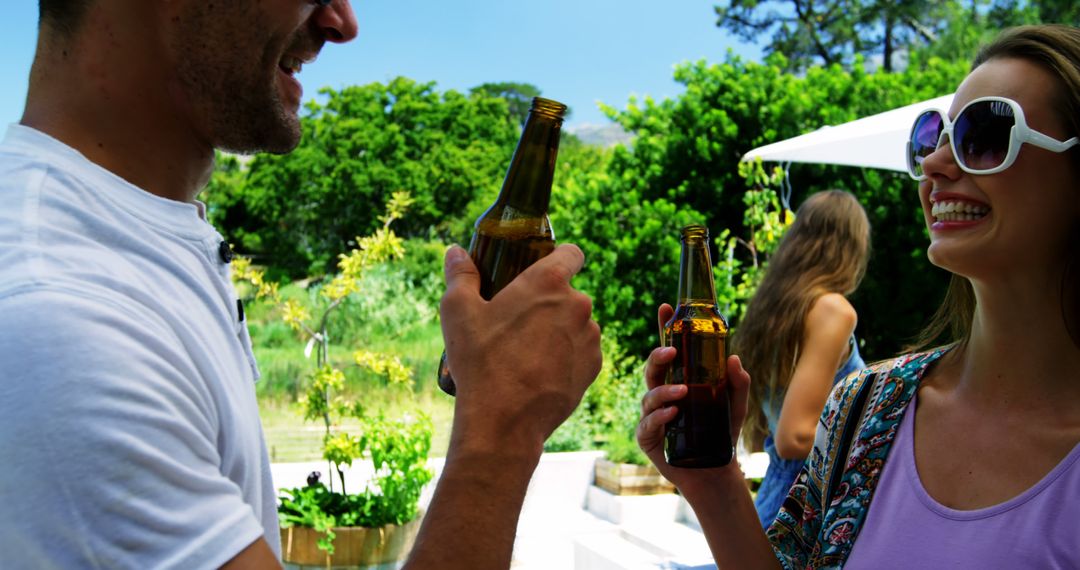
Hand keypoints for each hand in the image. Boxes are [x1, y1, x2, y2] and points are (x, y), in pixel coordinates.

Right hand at [439, 244, 602, 456]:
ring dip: (559, 330)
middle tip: (517, 321)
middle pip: (568, 293)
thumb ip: (460, 274)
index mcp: (549, 282)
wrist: (505, 421)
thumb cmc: (480, 361)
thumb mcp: (458, 311)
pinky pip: (581, 351)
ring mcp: (590, 338)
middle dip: (548, 302)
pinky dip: (566, 356)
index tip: (540, 271)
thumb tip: (456, 252)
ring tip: (526, 351)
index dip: (558, 258)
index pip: (571, 253)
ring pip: (576, 323)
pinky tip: (539, 371)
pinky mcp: (593, 367)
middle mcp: (578, 305)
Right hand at [636, 303, 751, 492]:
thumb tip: (733, 358)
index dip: (664, 328)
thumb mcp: (736, 406)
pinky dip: (659, 416)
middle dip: (658, 356)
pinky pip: (648, 423)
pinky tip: (673, 413)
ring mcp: (652, 415)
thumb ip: (738, 383)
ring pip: (649, 396)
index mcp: (679, 381)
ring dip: (663, 391)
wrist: (715, 471)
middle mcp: (662, 395)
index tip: (666, 307)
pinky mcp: (648, 438)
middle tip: (671, 350)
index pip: (668, 351)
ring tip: (682, 393)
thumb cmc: (721, 434)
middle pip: (652, 369)